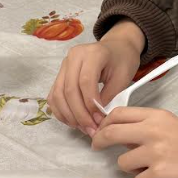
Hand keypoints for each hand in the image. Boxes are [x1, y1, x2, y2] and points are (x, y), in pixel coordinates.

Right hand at [47, 20, 144, 135]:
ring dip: (69, 115)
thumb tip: (96, 118)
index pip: (85, 81)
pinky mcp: (60, 74)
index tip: (99, 119)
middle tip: (91, 129)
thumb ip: (109, 96)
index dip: (90, 103)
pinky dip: (61, 111)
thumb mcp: (123, 77)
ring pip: (58, 94)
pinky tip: (73, 121)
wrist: (117, 48)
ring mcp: (64, 65)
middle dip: (80, 114)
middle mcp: (73, 57)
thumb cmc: (122, 60)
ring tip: (83, 128)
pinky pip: (54, 96)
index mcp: (93, 53)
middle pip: (69, 90)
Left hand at [92, 108, 177, 177]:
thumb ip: (149, 128)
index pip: (118, 113)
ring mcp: (156, 152)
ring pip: (122, 162)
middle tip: (98, 148)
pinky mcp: (160, 174)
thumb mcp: (174, 128)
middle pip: (110, 132)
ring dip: (132, 169)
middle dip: (100, 142)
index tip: (101, 131)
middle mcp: (154, 130)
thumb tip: (122, 136)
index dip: (105, 123)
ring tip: (152, 170)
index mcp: (158, 116)